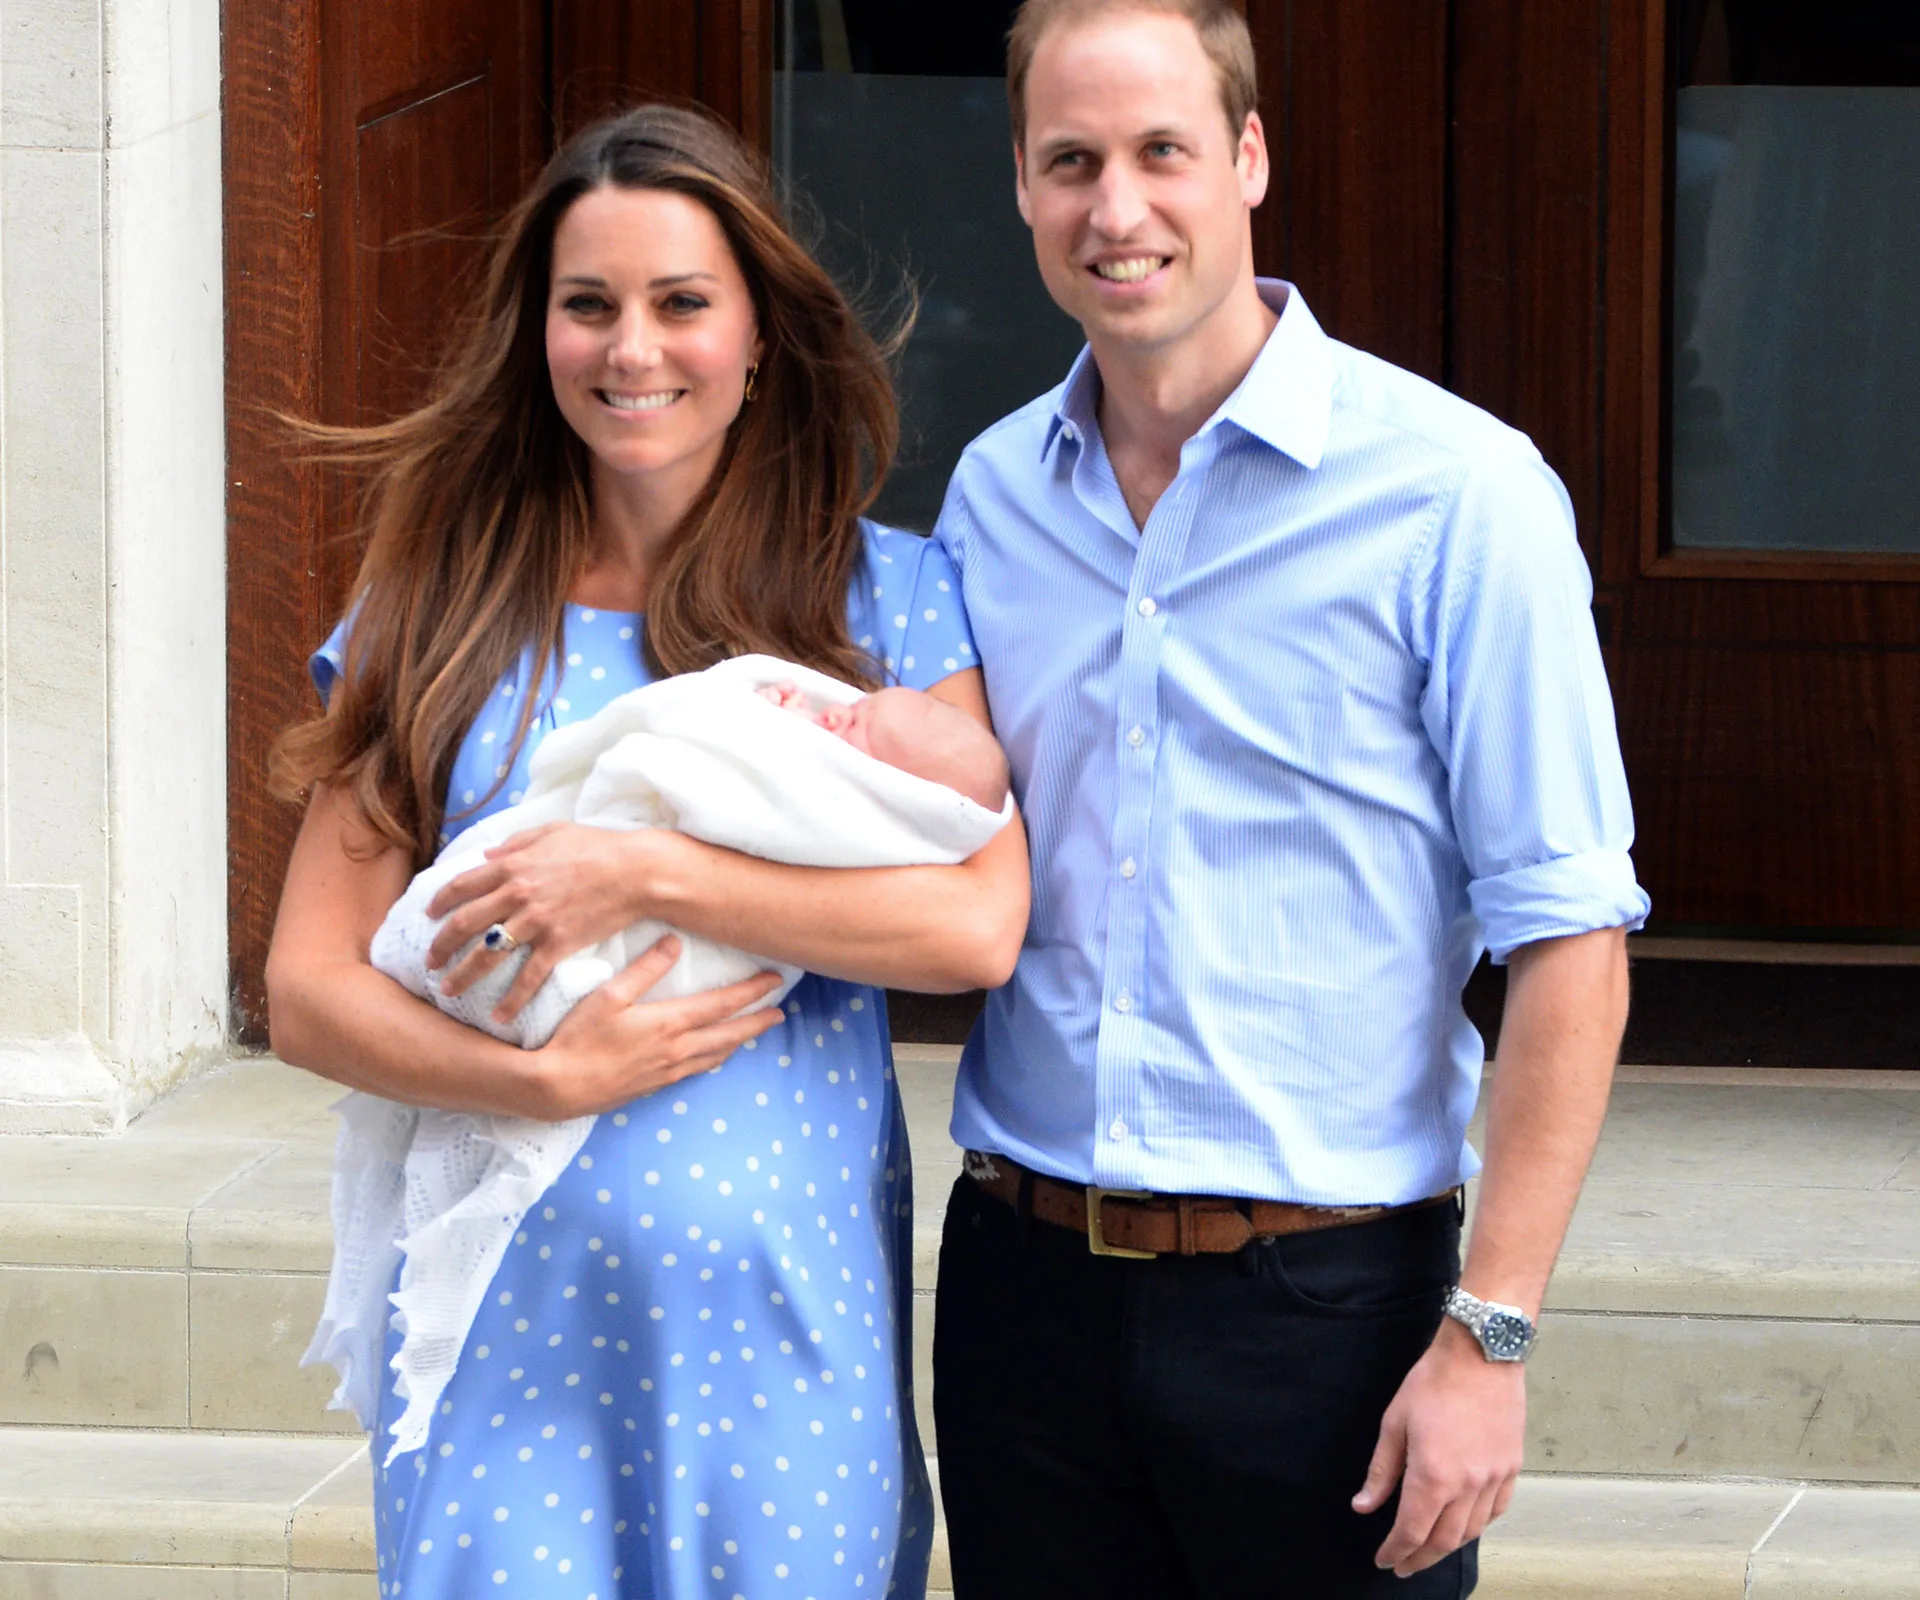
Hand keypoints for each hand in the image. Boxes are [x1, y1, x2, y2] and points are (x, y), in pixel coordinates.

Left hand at [427, 823, 690, 1021]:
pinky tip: (499, 1015)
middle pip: (465, 924)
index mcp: (512, 865)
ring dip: (463, 975)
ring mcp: (536, 921)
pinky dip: (512, 999)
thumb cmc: (600, 847)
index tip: (429, 917)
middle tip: (428, 962)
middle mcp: (517, 894)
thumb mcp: (553, 831)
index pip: (462, 885)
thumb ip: (516, 842)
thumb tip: (487, 855)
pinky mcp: (559, 944)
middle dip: (441, 945)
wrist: (637, 871)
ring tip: (448, 992)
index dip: (440, 902)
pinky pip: (528, 976)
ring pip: (487, 954)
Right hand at [519, 936, 785, 1118]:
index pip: (723, 1004)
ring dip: (739, 1042)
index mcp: (669, 1023)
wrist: (558, 1088)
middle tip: (779, 1014)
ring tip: (754, 1032)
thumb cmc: (578, 1038)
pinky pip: (696, 1070)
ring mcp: (667, 1071)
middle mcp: (677, 1050)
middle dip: (757, 1022)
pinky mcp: (654, 1086)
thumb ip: (644, 969)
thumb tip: (674, 941)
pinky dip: (714, 1059)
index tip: (775, 980)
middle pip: (729, 1034)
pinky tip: (714, 1058)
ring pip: (715, 1055)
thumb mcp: (608, 995)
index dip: (752, 991)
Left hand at [1353, 1317, 1525, 1576]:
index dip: (1396, 1550)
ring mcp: (1494, 1478)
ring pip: (1472, 1530)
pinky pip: (1497, 1510)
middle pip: (1443, 1540)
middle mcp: (1467, 1485)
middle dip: (1420, 1557)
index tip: (1384, 1560)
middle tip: (1404, 1565)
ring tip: (1430, 1549)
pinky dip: (1479, 1524)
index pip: (1411, 1530)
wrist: (1480, 1355)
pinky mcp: (1511, 1467)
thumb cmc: (1432, 1383)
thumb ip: (1382, 1471)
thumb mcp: (1394, 1423)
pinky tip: (1466, 1524)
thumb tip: (1363, 1505)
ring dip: (1448, 1546)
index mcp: (1433, 1476)